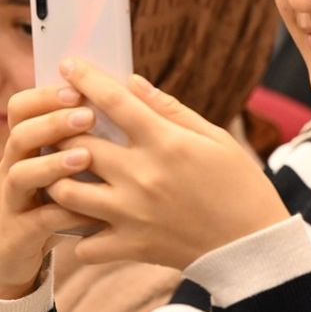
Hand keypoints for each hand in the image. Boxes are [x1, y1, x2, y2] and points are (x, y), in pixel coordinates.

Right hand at [0, 85, 104, 299]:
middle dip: (52, 122)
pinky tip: (93, 212)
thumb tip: (115, 105)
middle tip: (87, 115)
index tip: (77, 89)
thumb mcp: (57, 168)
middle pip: (20, 135)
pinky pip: (39, 221)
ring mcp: (12, 201)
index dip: (44, 96)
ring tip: (85, 157)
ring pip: (21, 175)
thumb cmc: (48, 202)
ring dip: (51, 164)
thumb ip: (78, 139)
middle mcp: (12, 168)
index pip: (19, 108)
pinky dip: (65, 215)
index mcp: (23, 147)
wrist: (11, 257)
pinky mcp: (18, 234)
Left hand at [48, 60, 289, 269]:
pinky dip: (77, 234)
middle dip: (61, 129)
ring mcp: (132, 214)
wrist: (252, 245)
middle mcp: (142, 176)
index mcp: (166, 143)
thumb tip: (131, 82)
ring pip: (66, 192)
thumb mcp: (214, 137)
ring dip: (59, 178)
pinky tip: (84, 221)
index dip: (86, 79)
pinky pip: (83, 245)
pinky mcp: (131, 246)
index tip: (68, 65)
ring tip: (63, 170)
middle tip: (58, 124)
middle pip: (77, 144)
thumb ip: (169, 109)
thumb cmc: (238, 185)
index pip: (114, 101)